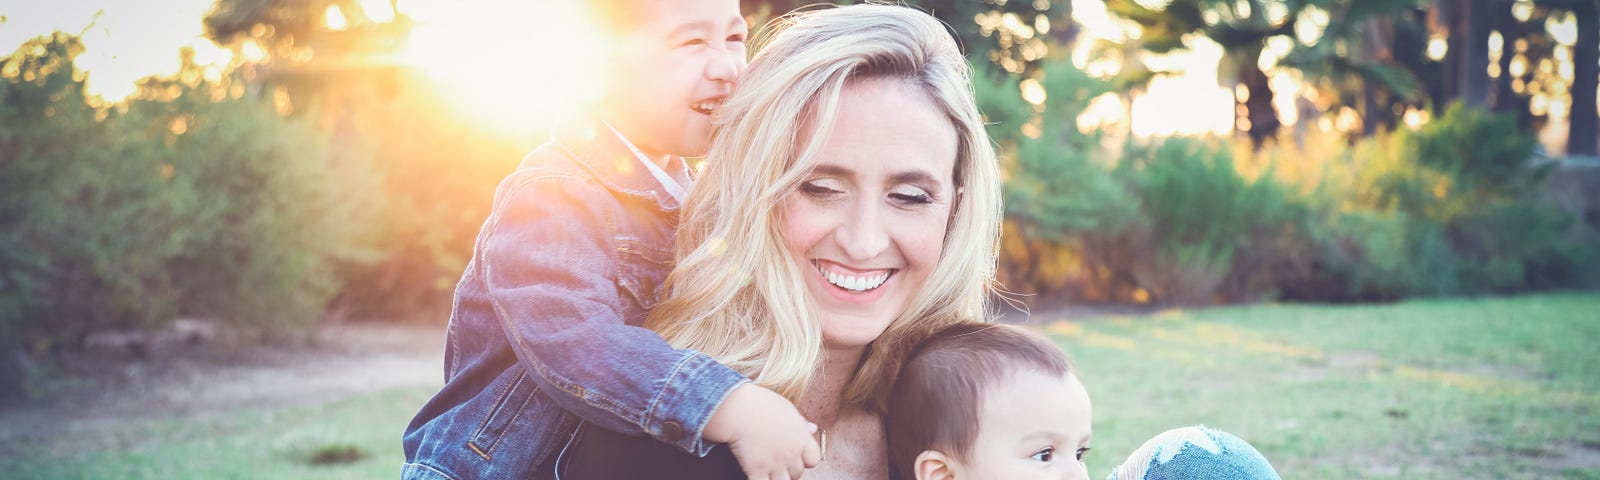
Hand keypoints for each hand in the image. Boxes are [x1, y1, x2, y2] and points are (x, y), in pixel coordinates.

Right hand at [704, 383, 822, 478]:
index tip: (797, 457)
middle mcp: (790, 453)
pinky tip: (755, 475)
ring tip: (768, 472)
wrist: (739, 409)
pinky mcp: (757, 470)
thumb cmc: (760, 404)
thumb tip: (813, 429)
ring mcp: (775, 463)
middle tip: (778, 463)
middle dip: (789, 470)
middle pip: (798, 473)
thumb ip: (801, 423)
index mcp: (800, 437)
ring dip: (777, 479)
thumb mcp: (786, 409)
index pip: (813, 459)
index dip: (805, 460)